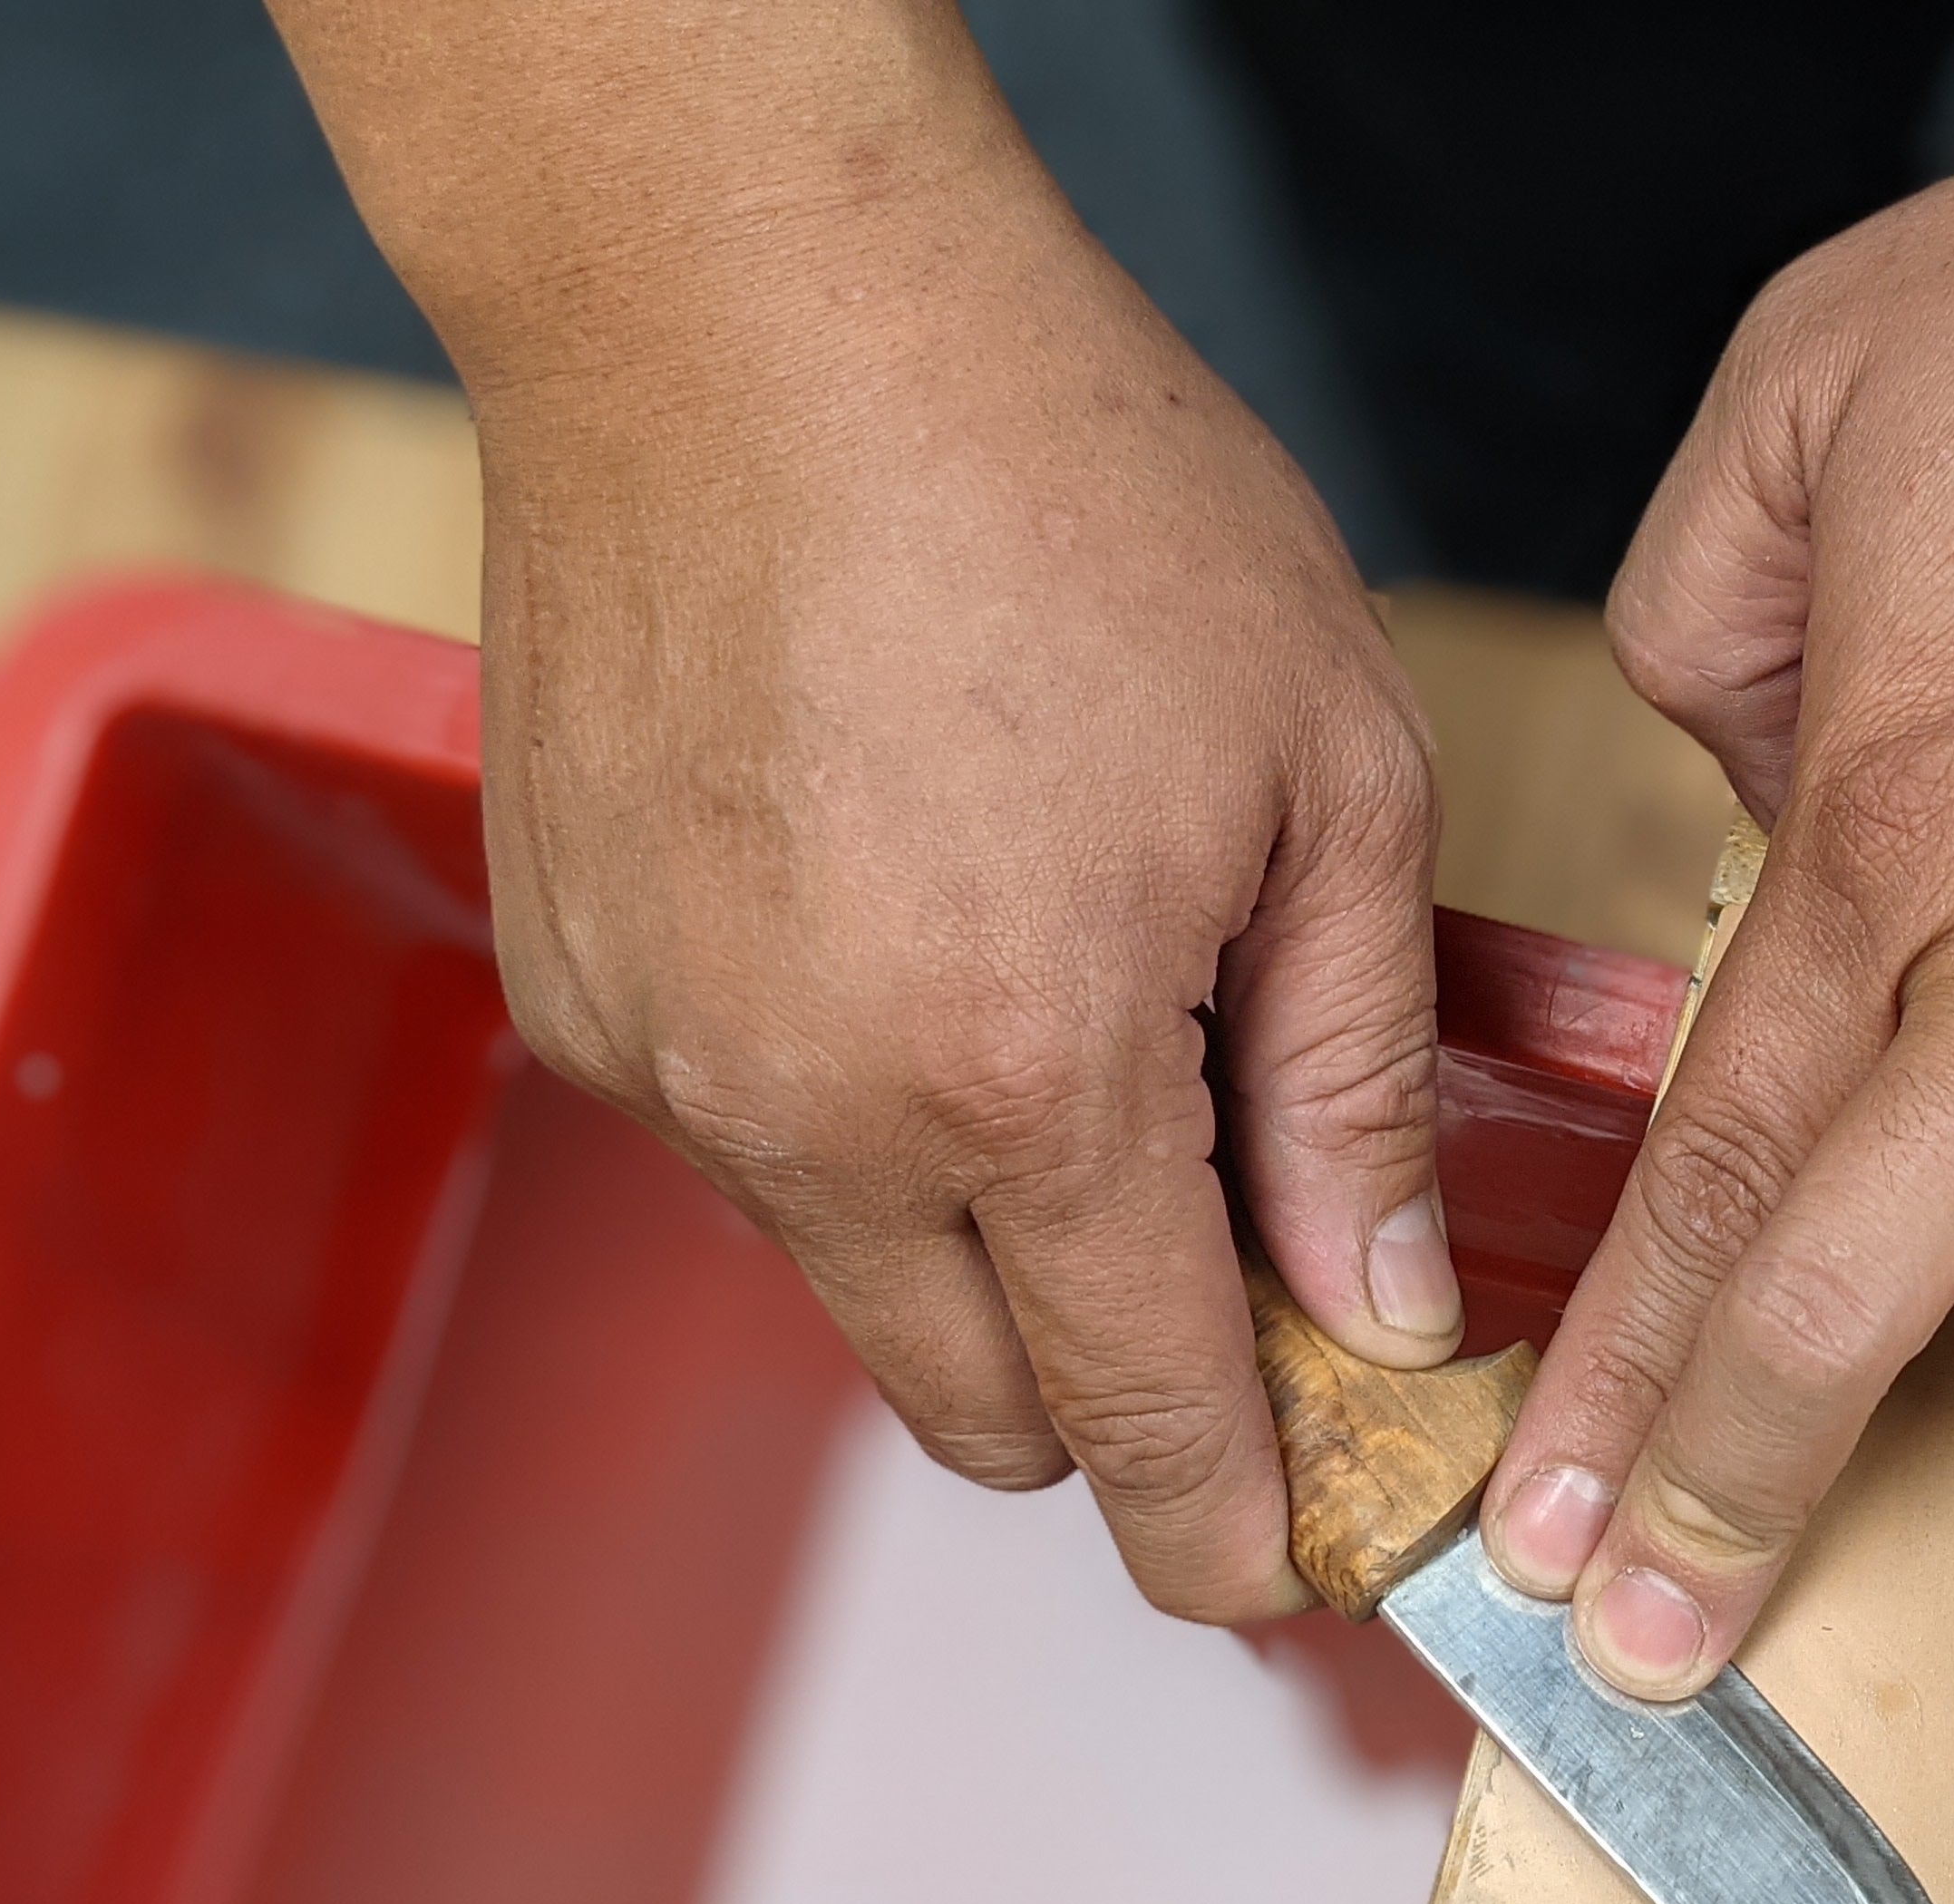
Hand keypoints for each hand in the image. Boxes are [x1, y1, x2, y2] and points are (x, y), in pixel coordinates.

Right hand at [468, 159, 1449, 1620]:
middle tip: (1225, 1266)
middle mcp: (808, 1110)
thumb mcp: (1330, 771)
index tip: (1279, 1563)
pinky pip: (748, 1146)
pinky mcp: (572, 986)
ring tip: (1063, 1007)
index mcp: (1023, 1075)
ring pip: (861, 1284)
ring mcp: (666, 1056)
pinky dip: (849, 1111)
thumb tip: (1381, 1305)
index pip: (1145, 1422)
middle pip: (984, 1415)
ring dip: (979, 1237)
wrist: (748, 291)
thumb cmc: (1067, 484)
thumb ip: (1354, 1081)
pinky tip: (914, 922)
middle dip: (1117, 1399)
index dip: (1231, 1530)